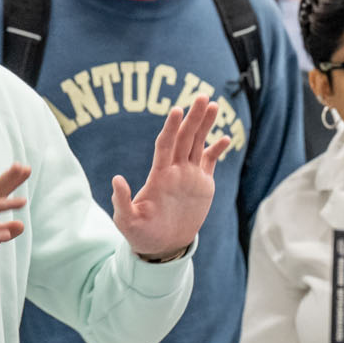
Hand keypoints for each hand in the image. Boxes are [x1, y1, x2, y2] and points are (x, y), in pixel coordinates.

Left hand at [111, 98, 233, 259]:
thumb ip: (122, 201)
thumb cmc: (141, 234)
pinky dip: (218, 149)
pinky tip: (226, 137)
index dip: (171, 127)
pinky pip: (210, 161)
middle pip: (185, 137)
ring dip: (206, 124)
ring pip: (198, 143)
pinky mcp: (202, 184)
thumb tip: (116, 179)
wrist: (162, 246)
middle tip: (204, 96)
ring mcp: (189, 175)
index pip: (166, 144)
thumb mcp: (126, 220)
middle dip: (194, 117)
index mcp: (160, 175)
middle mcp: (175, 170)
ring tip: (215, 105)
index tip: (176, 110)